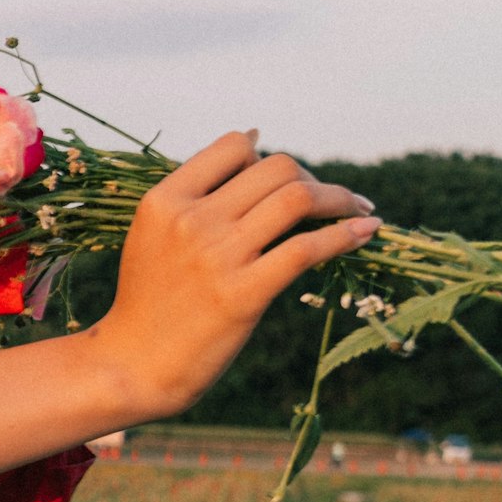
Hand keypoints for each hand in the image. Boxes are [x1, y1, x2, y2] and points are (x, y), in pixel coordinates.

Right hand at [88, 132, 378, 420]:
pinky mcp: (243, 294)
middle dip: (311, 178)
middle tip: (326, 202)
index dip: (265, 157)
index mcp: (164, 200)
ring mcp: (217, 257)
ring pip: (297, 199)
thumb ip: (195, 191)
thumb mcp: (154, 233)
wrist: (135, 364)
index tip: (282, 182)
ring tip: (357, 209)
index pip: (235, 146)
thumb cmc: (149, 299)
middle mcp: (191, 221)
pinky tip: (366, 232)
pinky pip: (307, 249)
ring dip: (339, 198)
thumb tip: (254, 137)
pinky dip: (345, 235)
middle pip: (276, 168)